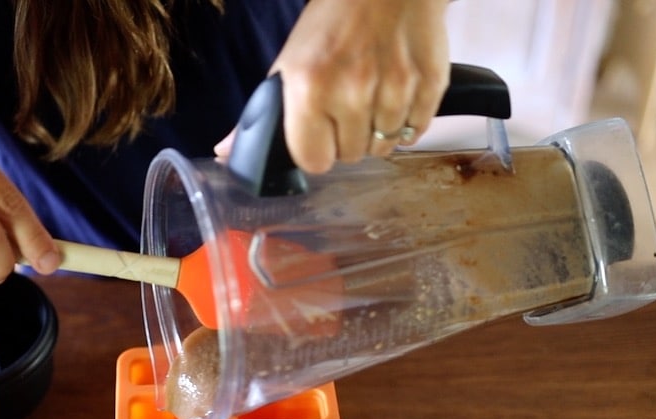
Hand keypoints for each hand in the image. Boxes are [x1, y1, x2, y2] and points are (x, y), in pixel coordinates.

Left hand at [215, 0, 449, 173]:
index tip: (319, 136)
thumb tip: (226, 152)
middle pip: (351, 156)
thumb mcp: (288, 64)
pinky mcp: (430, 84)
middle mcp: (353, 92)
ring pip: (384, 147)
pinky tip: (395, 95)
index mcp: (310, 88)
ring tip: (372, 97)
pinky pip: (415, 130)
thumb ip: (262, 114)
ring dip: (377, 131)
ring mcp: (395, 89)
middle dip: (347, 138)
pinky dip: (406, 122)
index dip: (316, 150)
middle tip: (346, 107)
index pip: (314, 161)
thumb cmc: (333, 21)